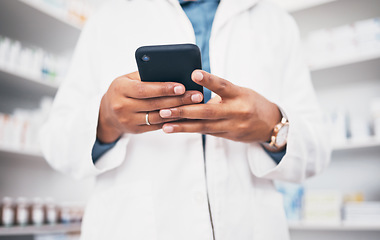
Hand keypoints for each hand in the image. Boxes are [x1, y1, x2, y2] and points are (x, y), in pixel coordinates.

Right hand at [97, 71, 202, 142]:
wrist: (107, 113)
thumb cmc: (123, 90)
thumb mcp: (128, 79)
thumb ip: (145, 75)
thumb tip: (172, 70)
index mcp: (120, 89)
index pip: (144, 89)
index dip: (164, 88)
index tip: (182, 86)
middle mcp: (122, 106)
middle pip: (154, 104)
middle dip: (178, 100)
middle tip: (196, 95)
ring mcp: (128, 120)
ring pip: (158, 117)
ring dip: (179, 111)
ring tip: (195, 105)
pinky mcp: (135, 130)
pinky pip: (157, 126)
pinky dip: (172, 121)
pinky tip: (186, 115)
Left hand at [159, 70, 280, 142]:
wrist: (271, 125)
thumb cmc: (251, 102)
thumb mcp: (240, 92)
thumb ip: (220, 92)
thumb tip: (193, 91)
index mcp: (240, 95)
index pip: (223, 85)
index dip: (209, 80)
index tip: (193, 74)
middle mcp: (236, 111)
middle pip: (207, 112)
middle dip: (184, 111)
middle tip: (164, 110)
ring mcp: (232, 126)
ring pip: (204, 127)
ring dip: (183, 126)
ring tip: (165, 125)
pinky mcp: (228, 136)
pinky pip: (206, 132)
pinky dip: (191, 129)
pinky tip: (176, 128)